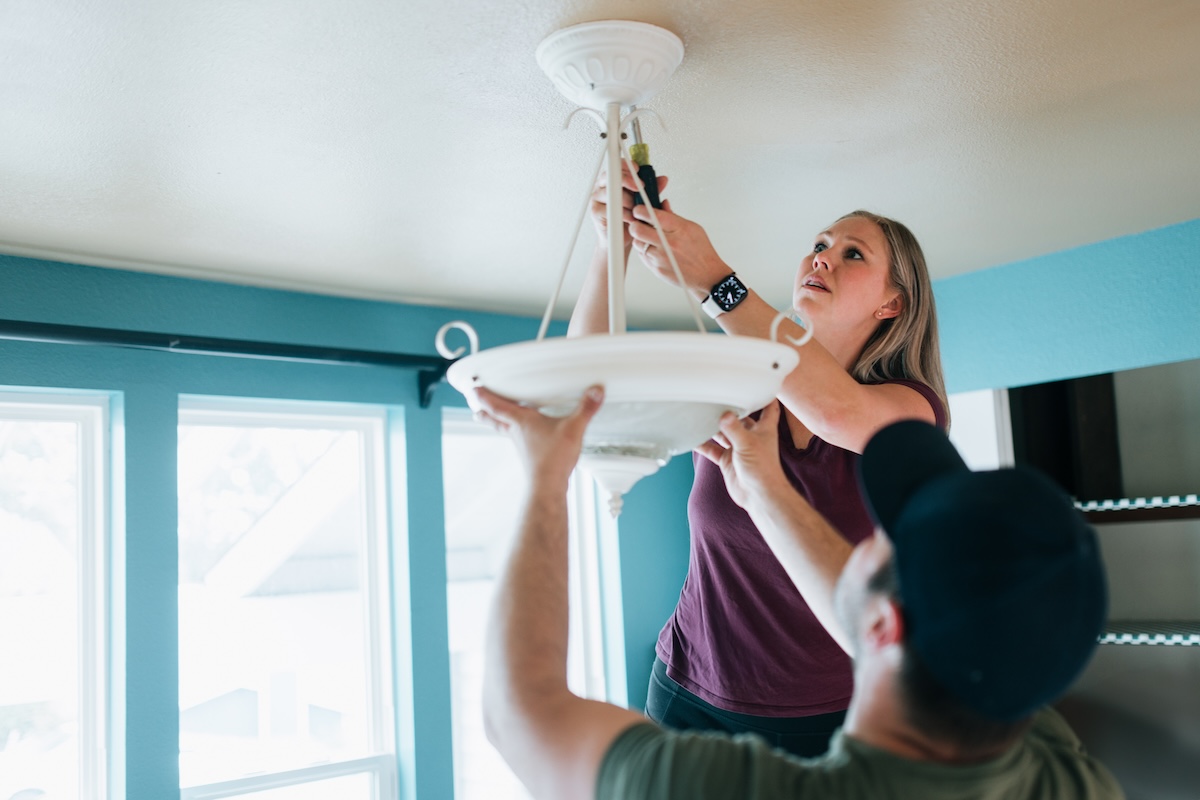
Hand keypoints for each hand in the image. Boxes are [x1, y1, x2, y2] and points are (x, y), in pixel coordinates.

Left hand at [471, 385, 603, 488]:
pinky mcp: (529, 454)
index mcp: (521, 421)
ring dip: (497, 421)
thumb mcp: (573, 429)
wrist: (548, 486)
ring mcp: (522, 444)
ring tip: (491, 417)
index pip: (496, 406)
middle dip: (484, 410)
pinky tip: (524, 435)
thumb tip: (596, 392)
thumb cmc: (553, 459)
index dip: (484, 396)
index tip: (475, 388)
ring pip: (504, 429)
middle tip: (475, 404)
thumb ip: (586, 409)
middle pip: (495, 419)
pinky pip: (517, 438)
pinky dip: (514, 432)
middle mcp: (517, 432)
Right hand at [589, 161, 668, 251]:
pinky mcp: (595, 210)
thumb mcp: (645, 201)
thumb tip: (663, 180)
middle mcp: (603, 186)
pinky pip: (610, 208)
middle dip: (627, 180)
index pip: (617, 166)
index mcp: (613, 180)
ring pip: (612, 192)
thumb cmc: (630, 217)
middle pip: (612, 176)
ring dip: (628, 201)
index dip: (627, 166)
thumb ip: (652, 190)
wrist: (621, 237)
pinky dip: (623, 214)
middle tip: (639, 188)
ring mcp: (597, 197)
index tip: (637, 170)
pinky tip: (630, 218)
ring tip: (636, 209)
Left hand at [629, 204, 730, 294]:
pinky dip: (644, 251)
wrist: (706, 275)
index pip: (652, 215)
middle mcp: (669, 243)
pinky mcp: (657, 269)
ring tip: (648, 238)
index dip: (640, 210)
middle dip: (635, 224)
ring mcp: (661, 258)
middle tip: (638, 224)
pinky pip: (642, 256)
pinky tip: (653, 249)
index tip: (639, 210)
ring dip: (640, 239)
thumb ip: (674, 216)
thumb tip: (662, 204)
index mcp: (679, 229)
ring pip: (637, 243)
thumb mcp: (692, 228)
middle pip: (638, 229)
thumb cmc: (701, 251)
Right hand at [695, 401, 788, 508]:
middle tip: (717, 397)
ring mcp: (738, 448)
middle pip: (740, 419)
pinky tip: (694, 438)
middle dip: (731, 410)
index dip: (766, 395)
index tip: (759, 382)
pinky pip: (713, 449)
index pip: (769, 407)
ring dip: (714, 427)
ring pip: (724, 433)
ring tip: (701, 415)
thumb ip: (734, 429)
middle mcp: (751, 437)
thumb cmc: (763, 470)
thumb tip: (724, 414)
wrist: (758, 496)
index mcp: (764, 429)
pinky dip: (704, 445)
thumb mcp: (748, 444)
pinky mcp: (728, 460)